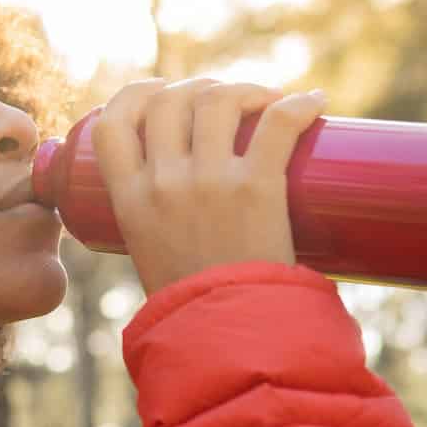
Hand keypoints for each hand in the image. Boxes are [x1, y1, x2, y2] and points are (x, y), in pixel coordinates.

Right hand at [90, 79, 326, 295]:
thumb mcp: (150, 256)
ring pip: (218, 100)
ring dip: (244, 89)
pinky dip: (298, 105)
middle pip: (170, 100)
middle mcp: (163, 183)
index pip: (113, 123)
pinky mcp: (257, 188)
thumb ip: (156, 223)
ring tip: (266, 102)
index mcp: (129, 200)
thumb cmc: (193, 306)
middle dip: (199, 88)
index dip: (137, 94)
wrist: (227, 338)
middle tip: (227, 101)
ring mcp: (208, 182)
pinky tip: (313, 102)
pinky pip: (277, 124)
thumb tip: (187, 200)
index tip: (163, 92)